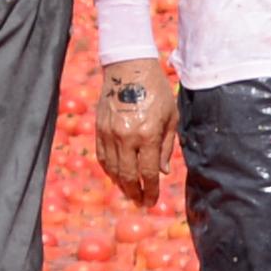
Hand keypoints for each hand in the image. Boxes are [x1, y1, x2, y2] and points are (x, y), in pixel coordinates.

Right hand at [94, 58, 177, 206]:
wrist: (128, 67)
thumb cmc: (156, 90)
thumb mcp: (170, 117)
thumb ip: (166, 146)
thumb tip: (162, 171)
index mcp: (148, 134)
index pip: (148, 172)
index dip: (150, 190)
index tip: (152, 202)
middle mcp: (126, 137)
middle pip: (128, 175)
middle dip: (135, 193)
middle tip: (140, 203)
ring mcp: (110, 133)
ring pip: (113, 169)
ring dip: (121, 184)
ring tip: (129, 193)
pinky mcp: (99, 128)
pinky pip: (102, 156)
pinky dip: (109, 170)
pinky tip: (116, 176)